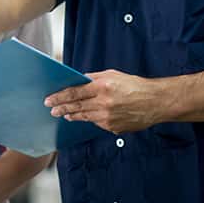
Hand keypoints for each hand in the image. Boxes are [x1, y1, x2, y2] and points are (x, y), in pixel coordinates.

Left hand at [44, 69, 173, 133]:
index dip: (59, 97)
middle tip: (52, 110)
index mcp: (102, 87)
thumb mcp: (112, 75)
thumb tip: (77, 81)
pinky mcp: (113, 127)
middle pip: (76, 107)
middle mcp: (103, 103)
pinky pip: (97, 123)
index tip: (49, 100)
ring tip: (64, 114)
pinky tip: (85, 117)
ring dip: (72, 115)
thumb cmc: (135, 86)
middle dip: (61, 108)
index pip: (74, 93)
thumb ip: (93, 78)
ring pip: (84, 117)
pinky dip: (90, 119)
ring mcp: (108, 118)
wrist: (155, 102)